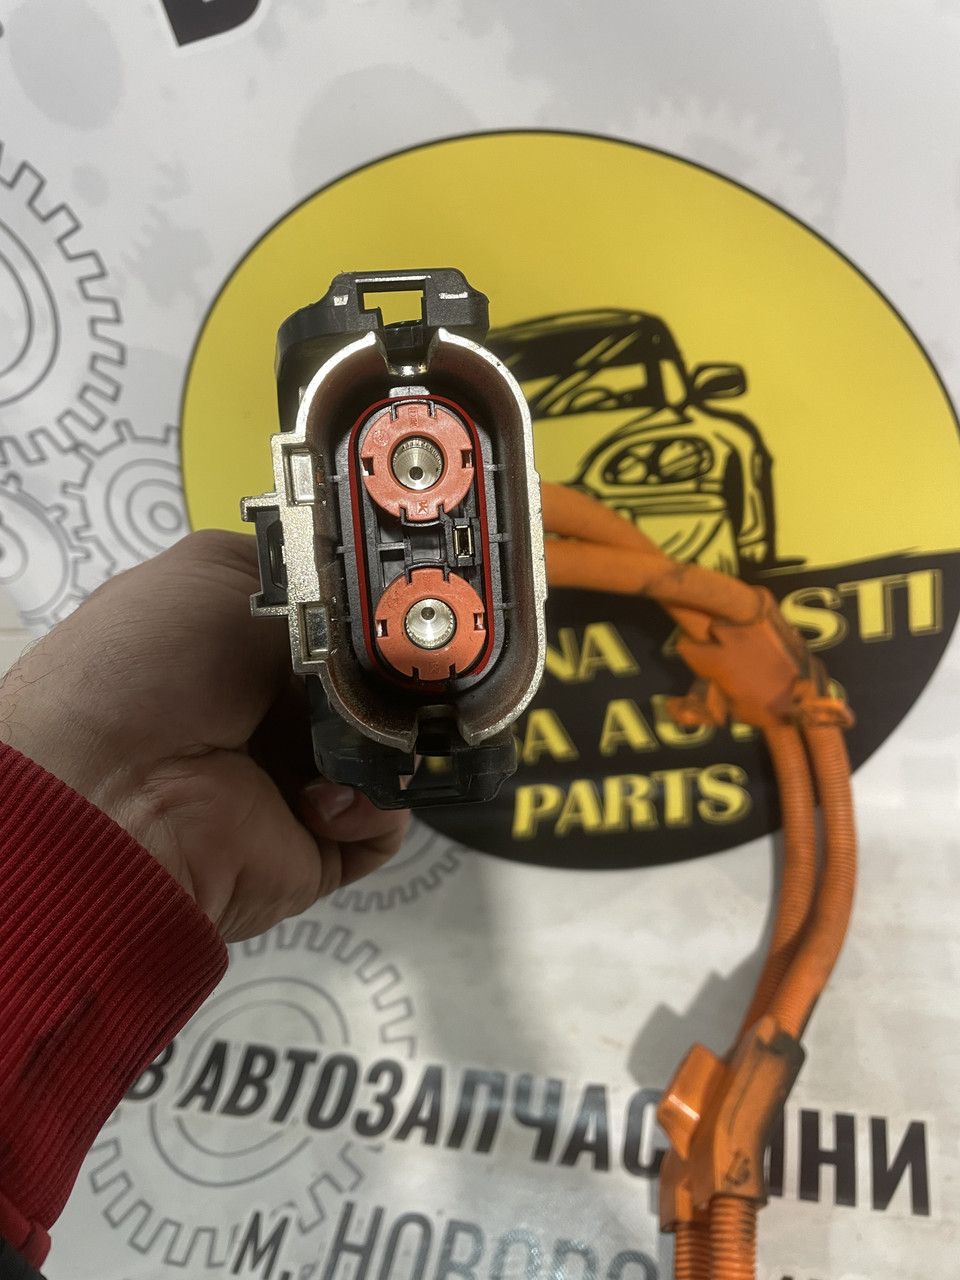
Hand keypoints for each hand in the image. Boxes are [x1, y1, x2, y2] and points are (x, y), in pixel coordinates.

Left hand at [0, 531, 408, 941]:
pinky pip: (387, 816)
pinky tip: (320, 796)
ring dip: (382, 734)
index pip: (343, 612)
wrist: (110, 789)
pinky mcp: (323, 838)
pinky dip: (372, 802)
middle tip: (394, 663)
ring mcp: (303, 771)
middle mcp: (277, 703)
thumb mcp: (216, 572)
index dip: (373, 604)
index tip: (401, 598)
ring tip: (343, 734)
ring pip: (396, 741)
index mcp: (249, 638)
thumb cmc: (141, 668)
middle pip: (381, 674)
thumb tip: (372, 597)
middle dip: (393, 667)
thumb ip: (307, 573)